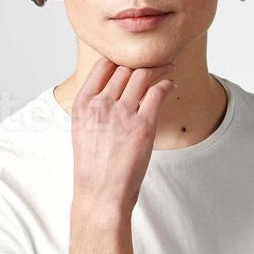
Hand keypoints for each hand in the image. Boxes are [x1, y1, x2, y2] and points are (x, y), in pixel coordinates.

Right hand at [70, 58, 175, 213]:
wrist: (100, 193)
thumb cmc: (93, 166)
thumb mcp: (82, 130)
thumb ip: (94, 107)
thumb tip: (112, 91)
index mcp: (82, 104)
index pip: (102, 65)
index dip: (119, 60)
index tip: (131, 62)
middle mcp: (101, 104)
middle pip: (125, 68)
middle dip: (141, 63)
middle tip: (154, 62)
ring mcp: (122, 113)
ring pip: (142, 75)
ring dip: (158, 69)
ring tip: (167, 68)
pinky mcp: (143, 125)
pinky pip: (158, 92)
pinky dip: (167, 84)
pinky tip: (171, 85)